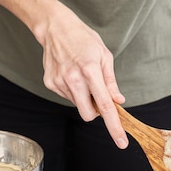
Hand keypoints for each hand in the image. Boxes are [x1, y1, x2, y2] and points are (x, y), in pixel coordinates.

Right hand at [40, 6, 127, 148]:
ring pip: (77, 105)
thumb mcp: (104, 55)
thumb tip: (118, 101)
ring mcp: (59, 82)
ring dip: (83, 97)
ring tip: (82, 77)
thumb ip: (111, 82)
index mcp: (90, 71)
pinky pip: (67, 97)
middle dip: (95, 111)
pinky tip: (71, 75)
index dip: (114, 126)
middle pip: (88, 114)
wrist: (55, 28)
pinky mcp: (50, 83)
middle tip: (97, 95)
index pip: (104, 106)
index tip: (121, 142)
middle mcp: (73, 79)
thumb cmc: (83, 39)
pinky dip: (73, 91)